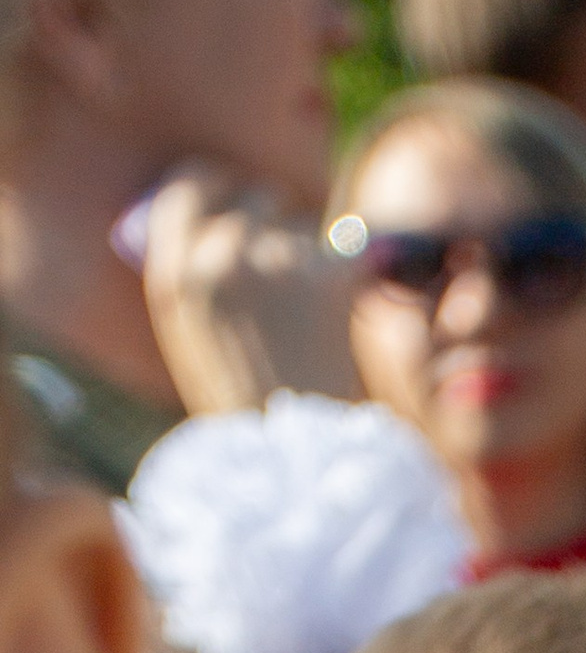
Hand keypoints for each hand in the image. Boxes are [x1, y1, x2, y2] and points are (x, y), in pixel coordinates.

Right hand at [142, 169, 359, 414]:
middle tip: (286, 277)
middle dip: (274, 224)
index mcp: (172, 273)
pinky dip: (347, 276)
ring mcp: (272, 259)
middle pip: (254, 197)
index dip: (218, 191)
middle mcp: (216, 255)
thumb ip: (196, 277)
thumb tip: (218, 226)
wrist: (291, 465)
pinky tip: (339, 316)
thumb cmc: (243, 414)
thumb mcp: (191, 340)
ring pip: (301, 223)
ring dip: (310, 255)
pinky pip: (344, 250)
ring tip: (308, 320)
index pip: (189, 187)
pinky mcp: (325, 273)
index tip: (236, 204)